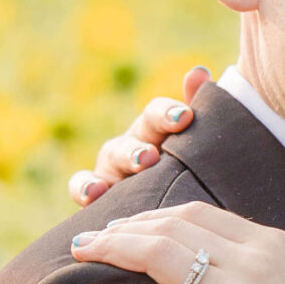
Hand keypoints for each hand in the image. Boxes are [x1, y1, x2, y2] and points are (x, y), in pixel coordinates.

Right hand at [69, 66, 211, 205]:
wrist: (172, 211)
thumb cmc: (189, 176)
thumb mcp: (199, 148)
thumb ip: (203, 111)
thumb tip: (198, 72)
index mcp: (157, 131)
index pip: (157, 113)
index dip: (168, 113)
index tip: (185, 117)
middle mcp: (132, 145)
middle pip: (135, 134)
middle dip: (144, 142)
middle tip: (153, 154)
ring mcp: (111, 169)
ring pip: (112, 157)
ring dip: (124, 159)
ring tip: (137, 167)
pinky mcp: (94, 195)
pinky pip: (81, 188)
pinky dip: (84, 188)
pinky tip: (95, 194)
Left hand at [70, 202, 284, 283]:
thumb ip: (259, 269)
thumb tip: (210, 256)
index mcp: (275, 249)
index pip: (198, 214)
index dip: (151, 216)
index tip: (124, 227)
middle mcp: (256, 266)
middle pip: (170, 228)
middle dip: (121, 228)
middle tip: (89, 239)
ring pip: (155, 257)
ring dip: (109, 250)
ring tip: (81, 256)